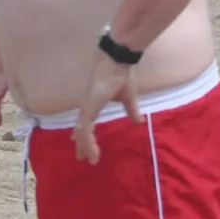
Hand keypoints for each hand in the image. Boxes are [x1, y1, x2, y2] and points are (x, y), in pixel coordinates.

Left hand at [71, 50, 141, 165]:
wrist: (118, 60)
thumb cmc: (121, 74)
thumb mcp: (128, 96)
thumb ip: (132, 110)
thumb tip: (139, 122)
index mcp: (94, 104)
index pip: (87, 124)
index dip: (86, 136)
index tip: (88, 148)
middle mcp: (87, 107)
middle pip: (81, 130)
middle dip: (81, 145)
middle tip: (81, 158)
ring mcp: (86, 107)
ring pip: (81, 131)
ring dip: (84, 146)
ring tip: (87, 158)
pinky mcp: (88, 106)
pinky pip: (84, 127)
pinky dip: (86, 140)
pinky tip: (89, 149)